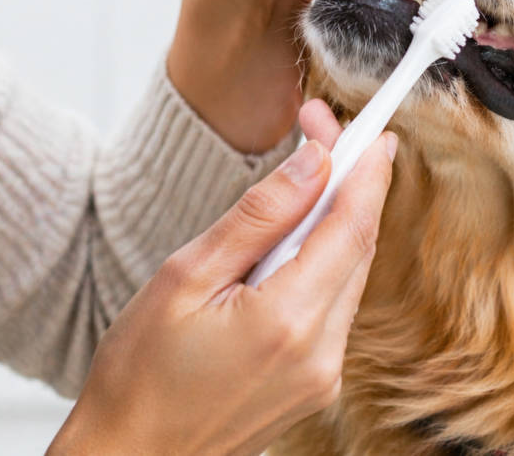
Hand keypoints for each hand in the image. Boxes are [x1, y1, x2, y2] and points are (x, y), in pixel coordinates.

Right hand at [47, 101, 395, 455]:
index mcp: (287, 322)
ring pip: (350, 274)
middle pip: (358, 246)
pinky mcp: (316, 384)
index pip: (353, 226)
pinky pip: (335, 305)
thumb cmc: (139, 373)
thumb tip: (315, 164)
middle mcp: (321, 353)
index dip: (368, 170)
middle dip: (349, 184)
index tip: (374, 129)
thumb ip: (260, 216)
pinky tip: (295, 240)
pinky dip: (324, 262)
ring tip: (307, 180)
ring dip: (336, 221)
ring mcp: (323, 375)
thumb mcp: (186, 275)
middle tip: (326, 135)